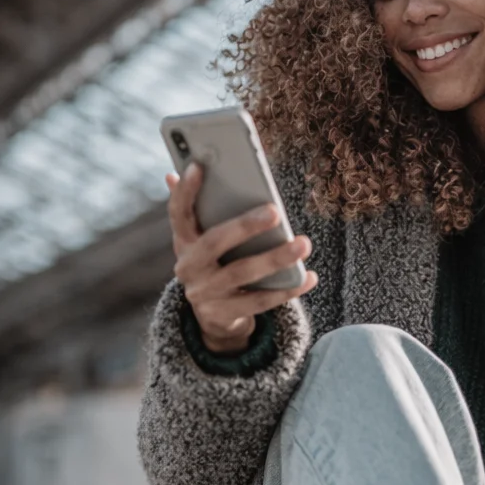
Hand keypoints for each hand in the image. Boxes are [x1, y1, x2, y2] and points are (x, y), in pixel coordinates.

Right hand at [166, 163, 318, 353]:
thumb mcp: (204, 241)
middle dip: (245, 226)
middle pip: (214, 243)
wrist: (213, 317)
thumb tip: (176, 173)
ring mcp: (204, 294)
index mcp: (183, 243)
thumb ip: (199, 211)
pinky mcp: (223, 315)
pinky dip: (287, 290)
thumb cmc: (216, 265)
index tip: (199, 166)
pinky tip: (309, 277)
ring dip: (275, 258)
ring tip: (303, 244)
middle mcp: (188, 268)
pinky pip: (260, 301)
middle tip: (276, 211)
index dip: (185, 191)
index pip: (179, 213)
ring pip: (242, 274)